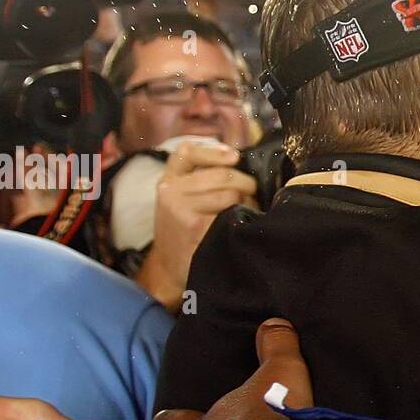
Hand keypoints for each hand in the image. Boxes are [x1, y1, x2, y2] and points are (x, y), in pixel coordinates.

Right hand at [134, 139, 257, 310]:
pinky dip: (244, 215)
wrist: (169, 268)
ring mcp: (182, 209)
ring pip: (230, 192)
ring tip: (249, 210)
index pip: (187, 152)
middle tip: (252, 194)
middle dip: (245, 182)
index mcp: (167, 181)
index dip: (214, 151)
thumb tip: (236, 161)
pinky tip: (243, 222)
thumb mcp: (178, 201)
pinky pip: (231, 212)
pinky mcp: (196, 227)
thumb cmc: (181, 232)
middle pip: (222, 174)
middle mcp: (171, 191)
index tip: (234, 157)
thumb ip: (197, 180)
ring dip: (248, 200)